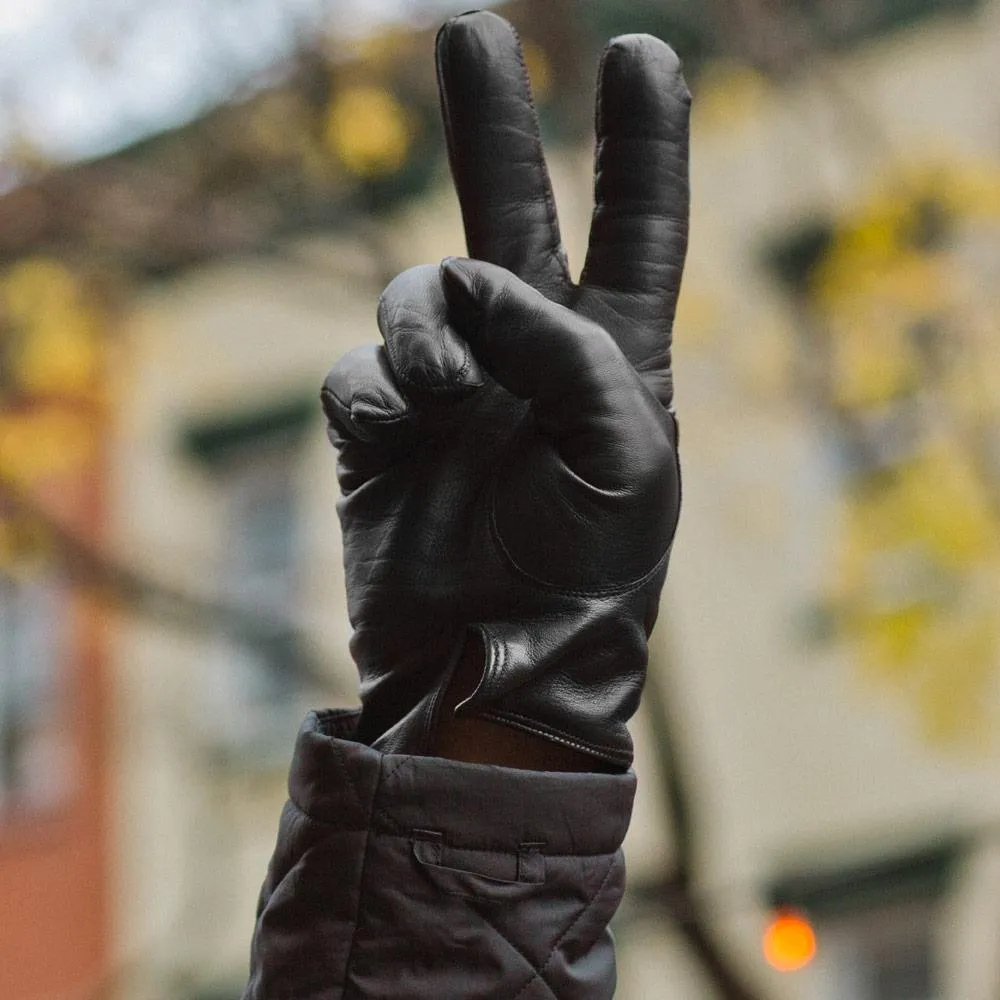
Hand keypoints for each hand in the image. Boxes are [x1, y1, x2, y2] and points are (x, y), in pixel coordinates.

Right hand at [321, 10, 688, 768]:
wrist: (496, 663)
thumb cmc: (587, 577)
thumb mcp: (626, 463)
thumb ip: (571, 354)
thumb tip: (477, 284)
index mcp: (612, 361)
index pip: (638, 232)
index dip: (643, 146)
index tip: (644, 55)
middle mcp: (528, 359)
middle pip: (509, 214)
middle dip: (493, 125)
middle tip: (467, 30)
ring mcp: (450, 389)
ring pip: (415, 296)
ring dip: (426, 332)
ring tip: (448, 397)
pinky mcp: (381, 428)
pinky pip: (359, 373)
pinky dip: (378, 395)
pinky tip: (401, 436)